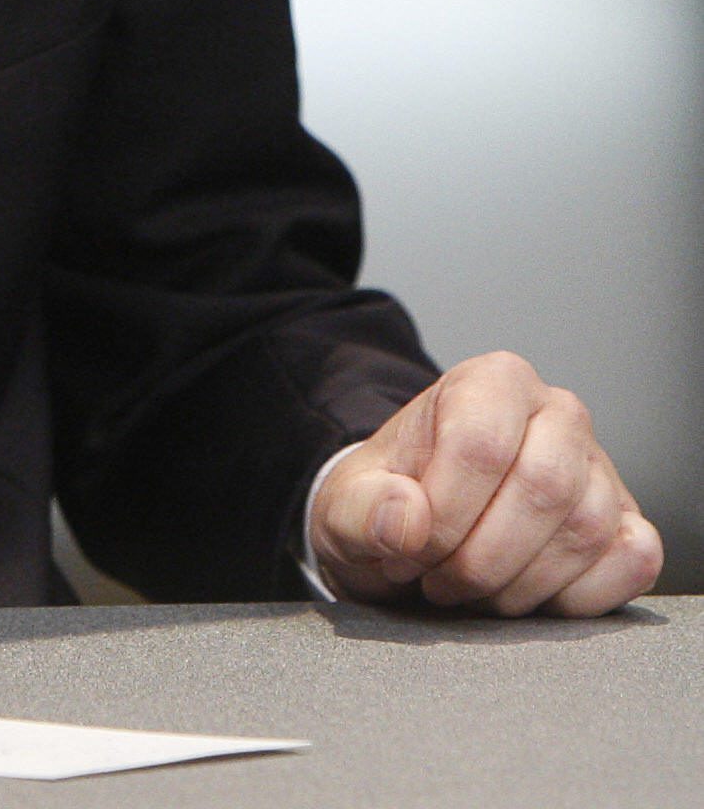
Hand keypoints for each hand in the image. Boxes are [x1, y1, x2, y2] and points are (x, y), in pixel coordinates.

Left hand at [308, 351, 661, 615]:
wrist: (420, 532)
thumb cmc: (392, 507)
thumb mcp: (347, 506)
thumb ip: (360, 509)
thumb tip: (407, 518)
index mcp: (491, 382)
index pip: (480, 444)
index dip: (444, 514)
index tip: (410, 551)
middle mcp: (557, 412)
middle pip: (543, 488)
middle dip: (482, 557)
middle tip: (440, 581)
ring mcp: (602, 469)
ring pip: (585, 531)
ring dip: (521, 584)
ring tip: (472, 588)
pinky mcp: (629, 523)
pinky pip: (631, 564)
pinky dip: (578, 597)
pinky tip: (528, 595)